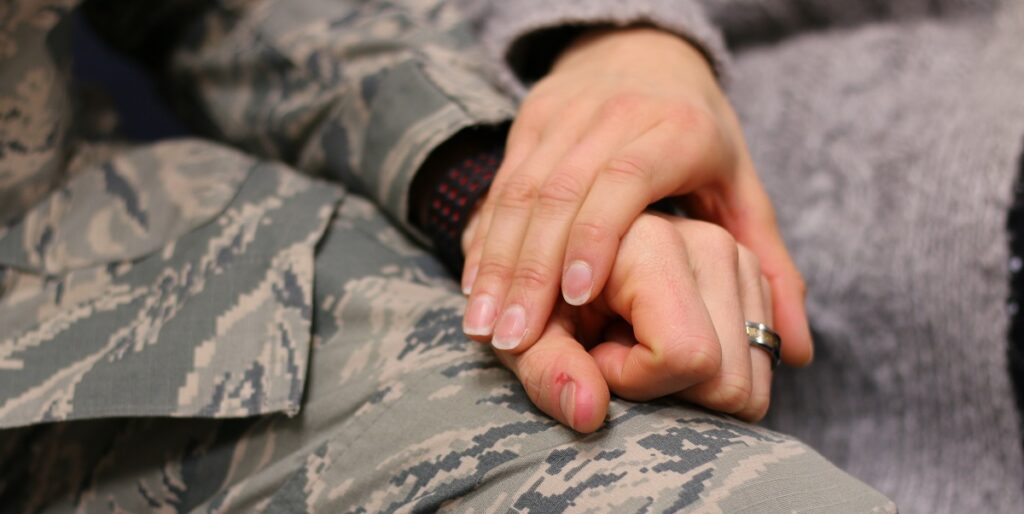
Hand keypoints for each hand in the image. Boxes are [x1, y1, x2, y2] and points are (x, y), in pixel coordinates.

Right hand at [460, 27, 810, 366]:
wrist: (642, 54)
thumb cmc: (699, 135)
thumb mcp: (741, 188)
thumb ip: (766, 265)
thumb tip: (797, 351)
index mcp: (676, 130)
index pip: (624, 179)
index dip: (598, 237)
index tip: (577, 300)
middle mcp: (615, 115)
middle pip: (560, 192)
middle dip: (531, 270)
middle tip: (513, 340)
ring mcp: (565, 115)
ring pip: (520, 190)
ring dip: (497, 262)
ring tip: (484, 328)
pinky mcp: (530, 120)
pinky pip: (500, 184)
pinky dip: (484, 239)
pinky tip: (475, 288)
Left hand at [492, 213, 775, 431]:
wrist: (564, 272)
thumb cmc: (541, 307)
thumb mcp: (529, 340)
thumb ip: (549, 372)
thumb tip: (589, 412)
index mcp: (651, 240)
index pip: (685, 354)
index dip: (632, 378)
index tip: (594, 352)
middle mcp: (708, 240)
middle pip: (727, 377)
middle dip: (669, 389)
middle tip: (617, 353)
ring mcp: (740, 259)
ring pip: (751, 380)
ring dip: (692, 384)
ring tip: (639, 345)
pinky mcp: (752, 281)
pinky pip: (760, 368)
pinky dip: (715, 374)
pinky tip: (668, 342)